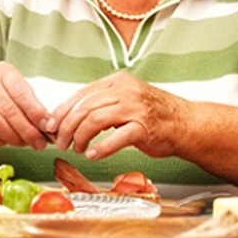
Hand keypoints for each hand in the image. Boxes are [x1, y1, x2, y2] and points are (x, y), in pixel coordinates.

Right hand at [0, 61, 50, 148]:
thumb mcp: (16, 83)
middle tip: (40, 142)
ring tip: (29, 143)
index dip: (35, 111)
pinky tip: (13, 141)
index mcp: (2, 72)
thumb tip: (47, 122)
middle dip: (27, 130)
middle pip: (8, 111)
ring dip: (16, 138)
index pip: (20, 92)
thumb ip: (30, 98)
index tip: (47, 124)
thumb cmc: (1, 89)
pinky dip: (3, 141)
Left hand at [47, 71, 186, 159]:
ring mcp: (135, 108)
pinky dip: (101, 147)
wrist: (185, 123)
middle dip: (67, 126)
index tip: (51, 125)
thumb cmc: (153, 114)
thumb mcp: (126, 99)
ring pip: (95, 119)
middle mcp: (126, 91)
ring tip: (77, 149)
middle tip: (60, 142)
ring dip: (81, 137)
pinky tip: (93, 155)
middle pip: (85, 107)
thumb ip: (102, 103)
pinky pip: (116, 137)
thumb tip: (69, 116)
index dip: (63, 111)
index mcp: (118, 82)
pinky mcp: (144, 128)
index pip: (82, 94)